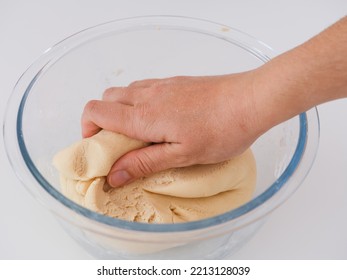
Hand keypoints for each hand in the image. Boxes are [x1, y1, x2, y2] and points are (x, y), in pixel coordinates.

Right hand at [81, 73, 262, 186]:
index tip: (99, 148)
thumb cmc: (220, 130)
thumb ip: (145, 162)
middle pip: (105, 99)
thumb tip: (114, 175)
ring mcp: (161, 85)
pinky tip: (160, 118)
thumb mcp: (182, 155)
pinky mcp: (175, 81)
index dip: (88, 129)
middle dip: (103, 121)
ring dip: (122, 111)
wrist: (250, 99)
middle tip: (120, 144)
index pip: (96, 111)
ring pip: (124, 92)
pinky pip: (144, 87)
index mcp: (144, 116)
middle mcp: (147, 95)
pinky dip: (139, 102)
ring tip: (140, 133)